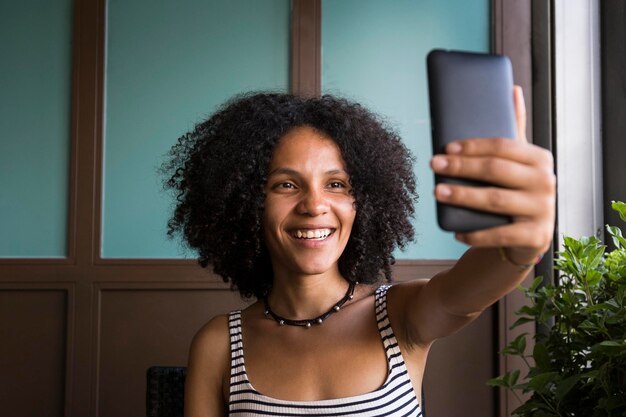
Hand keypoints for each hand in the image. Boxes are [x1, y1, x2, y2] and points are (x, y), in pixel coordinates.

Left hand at [430, 86, 555, 262]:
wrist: (528, 237)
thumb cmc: (515, 191)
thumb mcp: (517, 161)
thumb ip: (514, 129)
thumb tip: (513, 89)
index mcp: (539, 158)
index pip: (502, 146)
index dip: (472, 145)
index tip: (445, 146)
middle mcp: (545, 181)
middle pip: (495, 170)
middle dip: (460, 166)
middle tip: (433, 165)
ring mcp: (543, 210)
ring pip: (495, 200)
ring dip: (462, 196)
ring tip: (437, 192)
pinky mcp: (536, 236)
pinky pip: (499, 234)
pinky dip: (474, 233)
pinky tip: (454, 230)